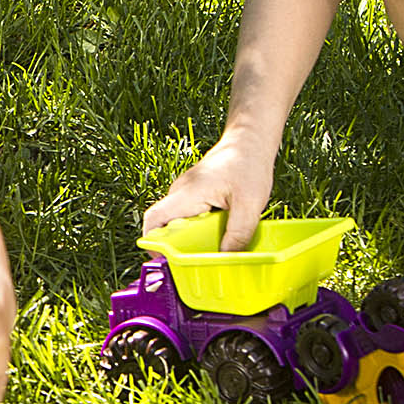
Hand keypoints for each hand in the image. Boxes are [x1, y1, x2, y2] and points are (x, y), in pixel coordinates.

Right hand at [142, 129, 273, 250]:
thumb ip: (239, 233)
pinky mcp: (196, 195)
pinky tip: (221, 234)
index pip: (154, 220)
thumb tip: (227, 259)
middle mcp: (180, 194)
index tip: (164, 263)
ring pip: (181, 224)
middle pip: (167, 227)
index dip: (153, 244)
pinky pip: (192, 218)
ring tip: (212, 250)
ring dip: (193, 239)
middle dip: (178, 248)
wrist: (249, 140)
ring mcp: (187, 194)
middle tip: (196, 263)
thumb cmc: (248, 164)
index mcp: (187, 194)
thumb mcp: (250, 203)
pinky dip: (202, 230)